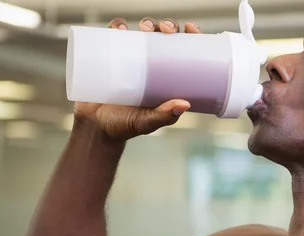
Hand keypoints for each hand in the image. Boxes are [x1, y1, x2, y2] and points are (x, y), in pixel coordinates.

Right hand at [73, 18, 202, 140]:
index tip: (192, 29)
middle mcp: (150, 64)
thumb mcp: (148, 122)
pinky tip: (121, 28)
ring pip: (141, 32)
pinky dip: (117, 27)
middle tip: (167, 30)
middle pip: (164, 37)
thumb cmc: (127, 125)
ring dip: (147, 23)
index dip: (190, 36)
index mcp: (167, 77)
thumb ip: (164, 116)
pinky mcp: (109, 57)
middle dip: (168, 26)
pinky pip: (113, 36)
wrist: (96, 127)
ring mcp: (130, 59)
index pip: (183, 51)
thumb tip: (184, 104)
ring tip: (146, 29)